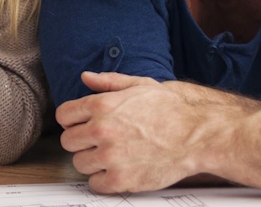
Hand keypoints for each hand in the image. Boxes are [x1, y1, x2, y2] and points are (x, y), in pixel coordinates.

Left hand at [55, 72, 213, 193]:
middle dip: (81, 141)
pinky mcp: (121, 179)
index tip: (80, 125)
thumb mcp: (140, 85)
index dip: (72, 120)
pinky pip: (95, 184)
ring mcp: (110, 156)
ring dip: (92, 161)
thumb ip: (110, 82)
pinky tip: (116, 171)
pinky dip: (103, 180)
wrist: (197, 134)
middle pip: (68, 141)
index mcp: (102, 105)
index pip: (64, 115)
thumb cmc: (172, 110)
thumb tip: (86, 77)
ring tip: (110, 156)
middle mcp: (101, 130)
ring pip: (79, 163)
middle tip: (97, 142)